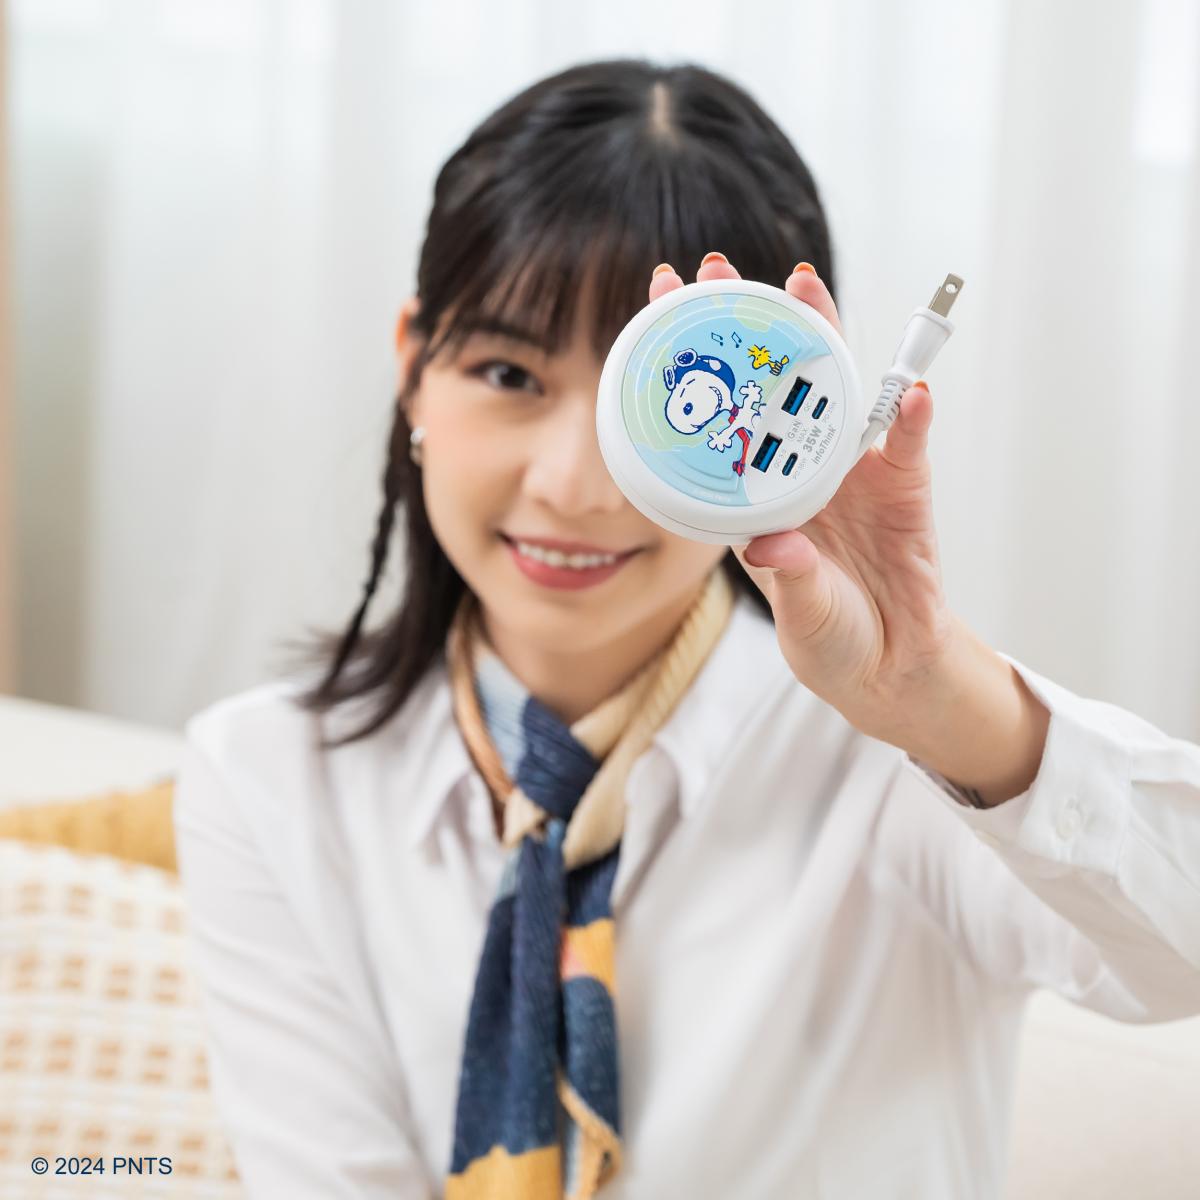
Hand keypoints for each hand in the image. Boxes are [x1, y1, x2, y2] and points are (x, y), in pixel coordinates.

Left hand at [648, 253, 958, 744]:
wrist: (889, 668)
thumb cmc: (829, 634)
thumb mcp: (800, 612)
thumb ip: (790, 576)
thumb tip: (772, 546)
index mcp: (759, 496)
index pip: (720, 422)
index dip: (693, 371)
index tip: (657, 312)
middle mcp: (800, 471)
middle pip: (773, 387)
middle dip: (748, 328)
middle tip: (720, 270)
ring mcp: (853, 474)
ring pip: (834, 393)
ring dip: (822, 340)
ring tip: (804, 289)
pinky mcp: (903, 489)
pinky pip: (904, 447)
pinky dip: (908, 422)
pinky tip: (908, 392)